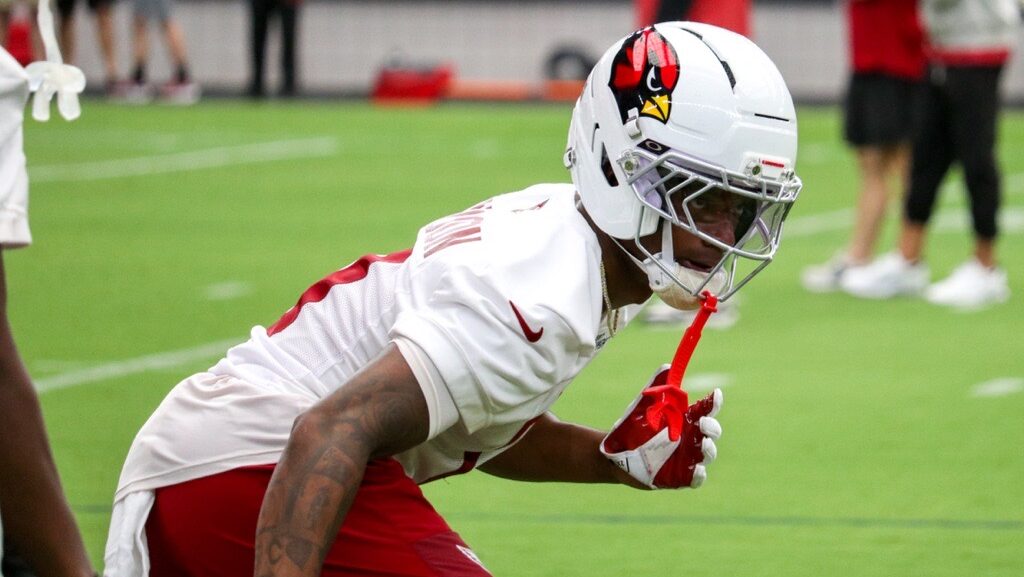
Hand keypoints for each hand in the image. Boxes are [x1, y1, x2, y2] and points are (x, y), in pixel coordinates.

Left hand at [600, 366, 722, 488]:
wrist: (615, 452)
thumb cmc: (633, 426)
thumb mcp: (643, 404)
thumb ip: (656, 386)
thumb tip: (667, 366)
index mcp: (685, 419)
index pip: (706, 409)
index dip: (714, 402)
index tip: (715, 394)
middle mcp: (690, 438)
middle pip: (713, 432)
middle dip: (712, 427)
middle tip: (703, 423)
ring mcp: (687, 458)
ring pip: (708, 454)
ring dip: (709, 449)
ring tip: (703, 443)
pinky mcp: (680, 477)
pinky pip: (696, 478)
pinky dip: (699, 474)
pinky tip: (696, 468)